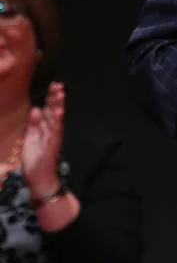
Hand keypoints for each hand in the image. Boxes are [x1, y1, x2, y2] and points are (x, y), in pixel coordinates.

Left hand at [21, 81, 65, 198]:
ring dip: (58, 105)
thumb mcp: (30, 138)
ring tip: (60, 93)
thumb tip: (35, 108)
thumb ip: (33, 124)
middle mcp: (51, 131)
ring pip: (56, 118)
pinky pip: (56, 131)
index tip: (53, 85)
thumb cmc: (34, 159)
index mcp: (44, 128)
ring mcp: (53, 137)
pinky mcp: (53, 144)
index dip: (50, 98)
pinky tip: (59, 112)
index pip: (48, 110)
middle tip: (58, 84)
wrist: (39, 178)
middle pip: (54, 111)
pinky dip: (58, 121)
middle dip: (56, 98)